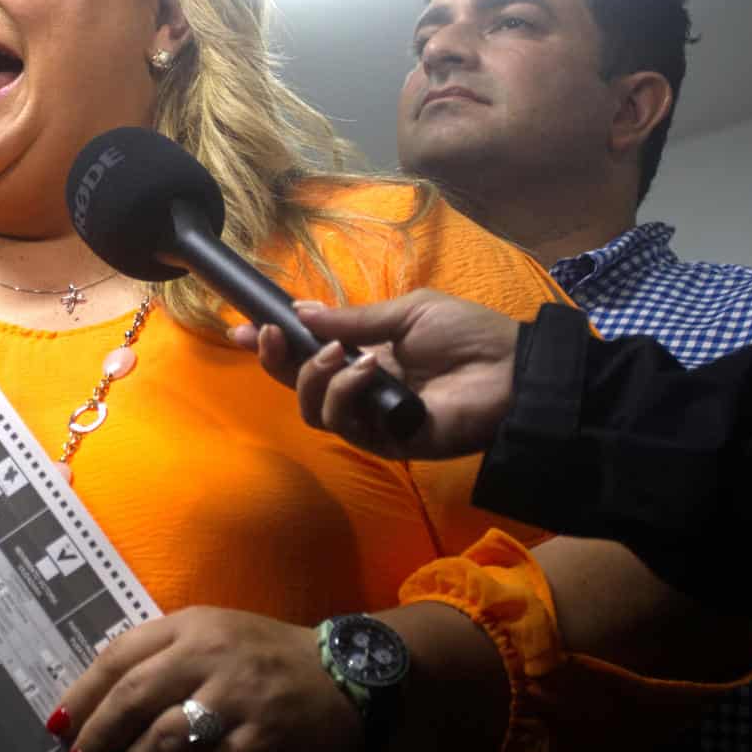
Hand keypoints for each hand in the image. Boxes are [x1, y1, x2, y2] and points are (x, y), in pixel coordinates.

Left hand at [50, 607, 360, 751]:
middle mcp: (209, 654)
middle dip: (96, 735)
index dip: (82, 692)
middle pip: (134, 696)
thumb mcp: (212, 631)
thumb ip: (162, 652)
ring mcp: (238, 696)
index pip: (120, 655)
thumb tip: (101, 696)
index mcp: (190, 625)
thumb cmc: (265, 653)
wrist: (346, 673)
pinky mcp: (263, 737)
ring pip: (166, 736)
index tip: (57, 724)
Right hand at [229, 291, 519, 459]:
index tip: (240, 329)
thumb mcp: (405, 312)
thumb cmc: (467, 334)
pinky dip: (346, 394)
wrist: (511, 369)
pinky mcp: (387, 441)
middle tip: (274, 334)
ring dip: (315, 378)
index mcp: (365, 355)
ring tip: (340, 354)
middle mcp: (361, 388)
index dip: (272, 346)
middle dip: (277, 361)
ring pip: (313, 410)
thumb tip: (301, 310)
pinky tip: (368, 371)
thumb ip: (353, 318)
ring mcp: (372, 417)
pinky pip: (345, 424)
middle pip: (299, 386)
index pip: (307, 354)